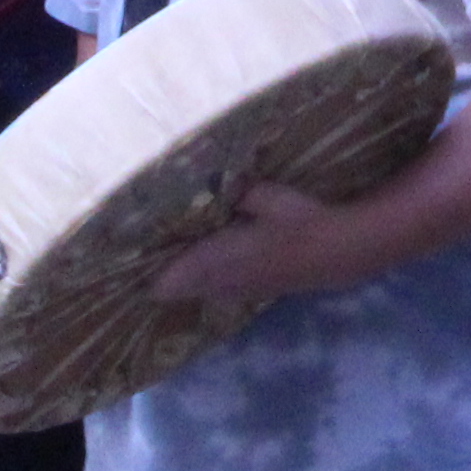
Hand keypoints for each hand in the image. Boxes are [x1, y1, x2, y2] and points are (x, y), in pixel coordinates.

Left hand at [148, 174, 365, 308]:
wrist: (341, 252)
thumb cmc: (304, 222)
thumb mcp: (270, 198)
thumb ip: (240, 191)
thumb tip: (212, 177)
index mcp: (225, 256)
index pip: (177, 275)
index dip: (153, 276)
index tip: (129, 269)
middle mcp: (229, 279)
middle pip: (182, 289)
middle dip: (162, 279)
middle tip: (138, 266)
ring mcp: (243, 288)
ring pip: (200, 293)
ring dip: (183, 284)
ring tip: (163, 269)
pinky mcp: (257, 290)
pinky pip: (219, 292)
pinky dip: (204, 286)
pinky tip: (201, 275)